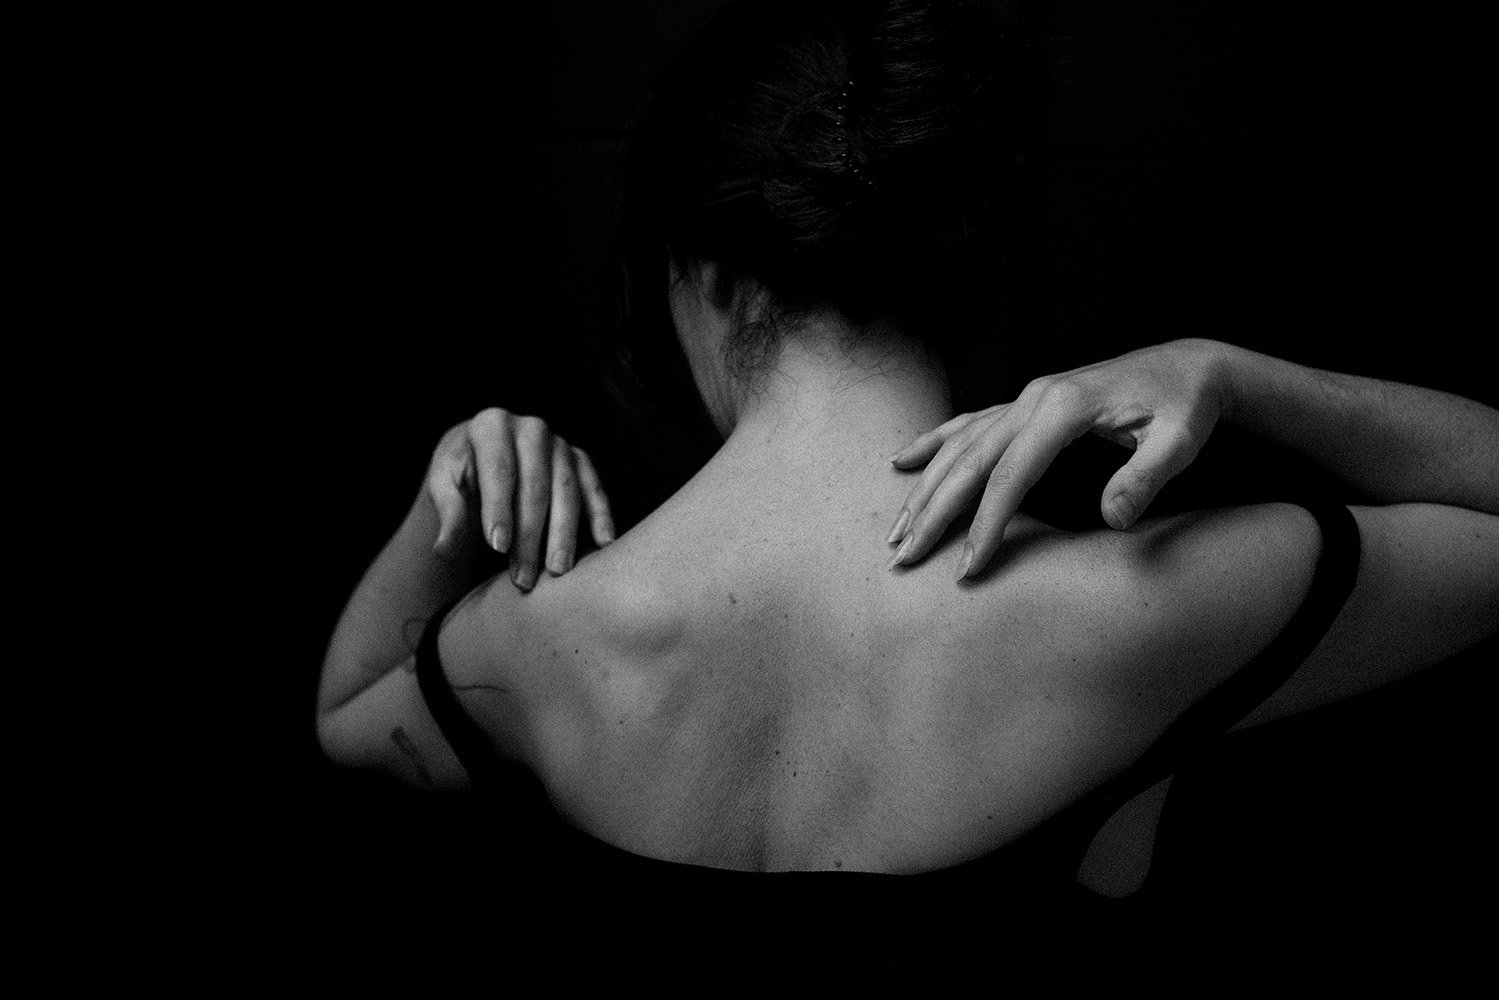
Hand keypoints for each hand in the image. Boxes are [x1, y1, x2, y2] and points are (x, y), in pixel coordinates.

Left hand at [426, 408, 615, 589]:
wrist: (484, 456)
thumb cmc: (462, 473)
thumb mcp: (445, 488)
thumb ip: (448, 515)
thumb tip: (443, 549)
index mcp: (491, 425)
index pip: (499, 470)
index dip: (499, 509)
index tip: (498, 547)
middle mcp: (530, 428)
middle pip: (535, 485)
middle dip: (530, 534)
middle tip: (524, 577)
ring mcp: (559, 443)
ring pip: (567, 489)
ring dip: (563, 534)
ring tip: (557, 570)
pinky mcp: (579, 459)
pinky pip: (593, 487)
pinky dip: (600, 515)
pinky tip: (603, 543)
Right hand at [886, 339, 1227, 578]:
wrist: (1188, 367)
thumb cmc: (1185, 405)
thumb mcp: (1180, 441)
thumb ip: (1147, 477)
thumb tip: (1115, 519)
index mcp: (1064, 406)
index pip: (1011, 474)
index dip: (987, 523)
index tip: (968, 566)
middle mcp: (1033, 397)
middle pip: (970, 461)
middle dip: (934, 512)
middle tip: (904, 557)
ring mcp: (1025, 398)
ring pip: (960, 445)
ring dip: (925, 487)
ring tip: (895, 529)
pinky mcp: (1025, 403)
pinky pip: (968, 424)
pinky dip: (934, 443)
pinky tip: (903, 461)